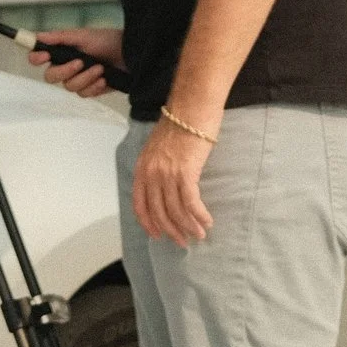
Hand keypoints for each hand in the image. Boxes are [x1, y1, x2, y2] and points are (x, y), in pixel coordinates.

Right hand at [26, 26, 122, 97]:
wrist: (130, 55)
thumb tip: (38, 36)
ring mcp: (78, 79)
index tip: (45, 56)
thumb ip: (60, 37)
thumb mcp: (83, 35)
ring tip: (100, 68)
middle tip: (80, 62)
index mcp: (61, 51)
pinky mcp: (90, 90)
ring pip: (69, 87)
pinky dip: (94, 86)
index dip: (37, 58)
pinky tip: (104, 79)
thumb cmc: (106, 41)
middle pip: (50, 77)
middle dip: (65, 71)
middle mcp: (66, 66)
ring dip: (86, 77)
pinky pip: (84, 94)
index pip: (38, 57)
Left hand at [131, 116, 214, 244]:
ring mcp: (167, 173)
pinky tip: (207, 221)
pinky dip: (199, 215)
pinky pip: (191, 202)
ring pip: (176, 210)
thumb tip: (164, 186)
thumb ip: (157, 166)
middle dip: (171, 230)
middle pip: (158, 212)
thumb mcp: (159, 147)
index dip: (149, 223)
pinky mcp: (185, 172)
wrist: (191, 106)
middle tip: (183, 241)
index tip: (158, 236)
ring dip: (189, 226)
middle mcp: (151, 173)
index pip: (140, 204)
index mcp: (142, 167)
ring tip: (199, 234)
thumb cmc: (179, 123)